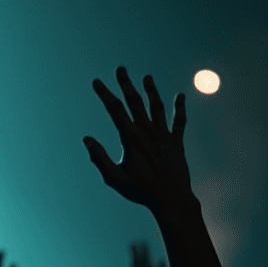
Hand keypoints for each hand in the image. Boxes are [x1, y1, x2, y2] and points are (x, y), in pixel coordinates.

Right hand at [83, 68, 191, 210]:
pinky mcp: (176, 142)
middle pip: (135, 102)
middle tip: (121, 69)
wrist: (170, 197)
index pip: (115, 110)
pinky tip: (180, 96)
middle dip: (126, 84)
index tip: (97, 82)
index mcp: (130, 138)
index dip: (105, 93)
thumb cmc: (139, 190)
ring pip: (157, 107)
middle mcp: (148, 132)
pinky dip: (180, 108)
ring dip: (151, 90)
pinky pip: (179, 121)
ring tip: (147, 77)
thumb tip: (87, 140)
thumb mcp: (113, 178)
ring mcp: (164, 135)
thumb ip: (99, 158)